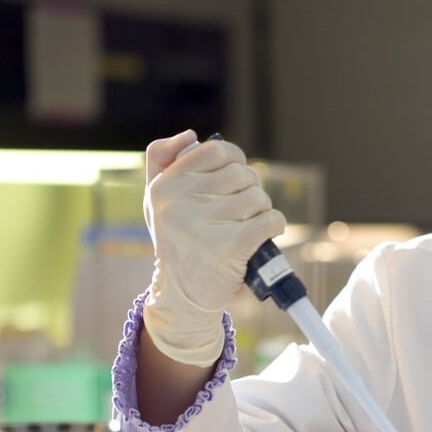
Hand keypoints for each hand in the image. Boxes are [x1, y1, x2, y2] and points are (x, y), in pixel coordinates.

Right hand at [141, 130, 285, 365]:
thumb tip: (190, 135)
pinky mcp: (232, 247)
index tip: (233, 180)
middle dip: (249, 190)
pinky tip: (262, 236)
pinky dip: (274, 226)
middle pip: (242, 174)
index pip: (217, 150)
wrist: (183, 296)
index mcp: (165, 186)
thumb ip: (162, 160)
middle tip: (239, 211)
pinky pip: (271, 220)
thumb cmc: (177, 241)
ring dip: (261, 211)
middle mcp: (180, 203)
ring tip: (245, 227)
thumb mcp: (157, 200)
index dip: (234, 161)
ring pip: (259, 197)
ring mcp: (205, 225)